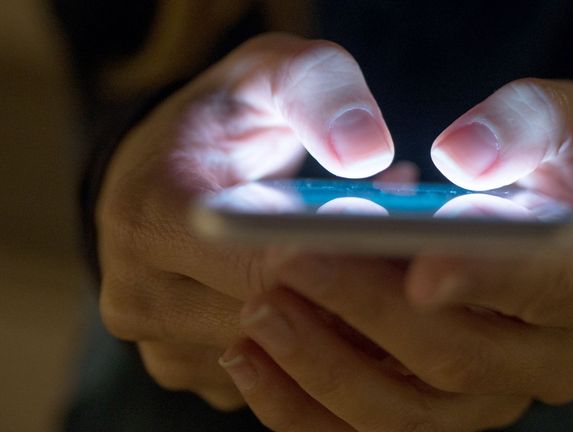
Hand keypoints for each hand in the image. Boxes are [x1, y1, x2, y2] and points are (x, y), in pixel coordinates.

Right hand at [96, 33, 394, 409]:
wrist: (169, 166)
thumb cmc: (229, 116)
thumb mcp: (271, 72)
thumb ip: (323, 93)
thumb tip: (368, 156)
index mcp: (147, 216)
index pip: (261, 267)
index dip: (341, 260)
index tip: (400, 240)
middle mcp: (138, 294)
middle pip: (279, 324)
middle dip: (354, 294)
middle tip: (412, 253)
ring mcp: (162, 344)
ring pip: (283, 361)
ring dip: (343, 320)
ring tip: (377, 264)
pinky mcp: (190, 369)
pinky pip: (275, 376)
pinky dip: (321, 340)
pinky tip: (343, 295)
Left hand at [219, 79, 572, 430]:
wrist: (519, 218)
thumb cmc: (541, 161)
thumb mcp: (554, 117)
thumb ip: (523, 125)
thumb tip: (465, 161)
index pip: (550, 292)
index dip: (484, 280)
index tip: (418, 264)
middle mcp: (550, 362)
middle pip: (456, 359)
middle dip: (366, 309)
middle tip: (290, 258)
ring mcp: (487, 399)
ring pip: (400, 413)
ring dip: (321, 363)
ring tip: (259, 306)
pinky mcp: (431, 413)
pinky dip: (299, 404)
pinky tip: (249, 356)